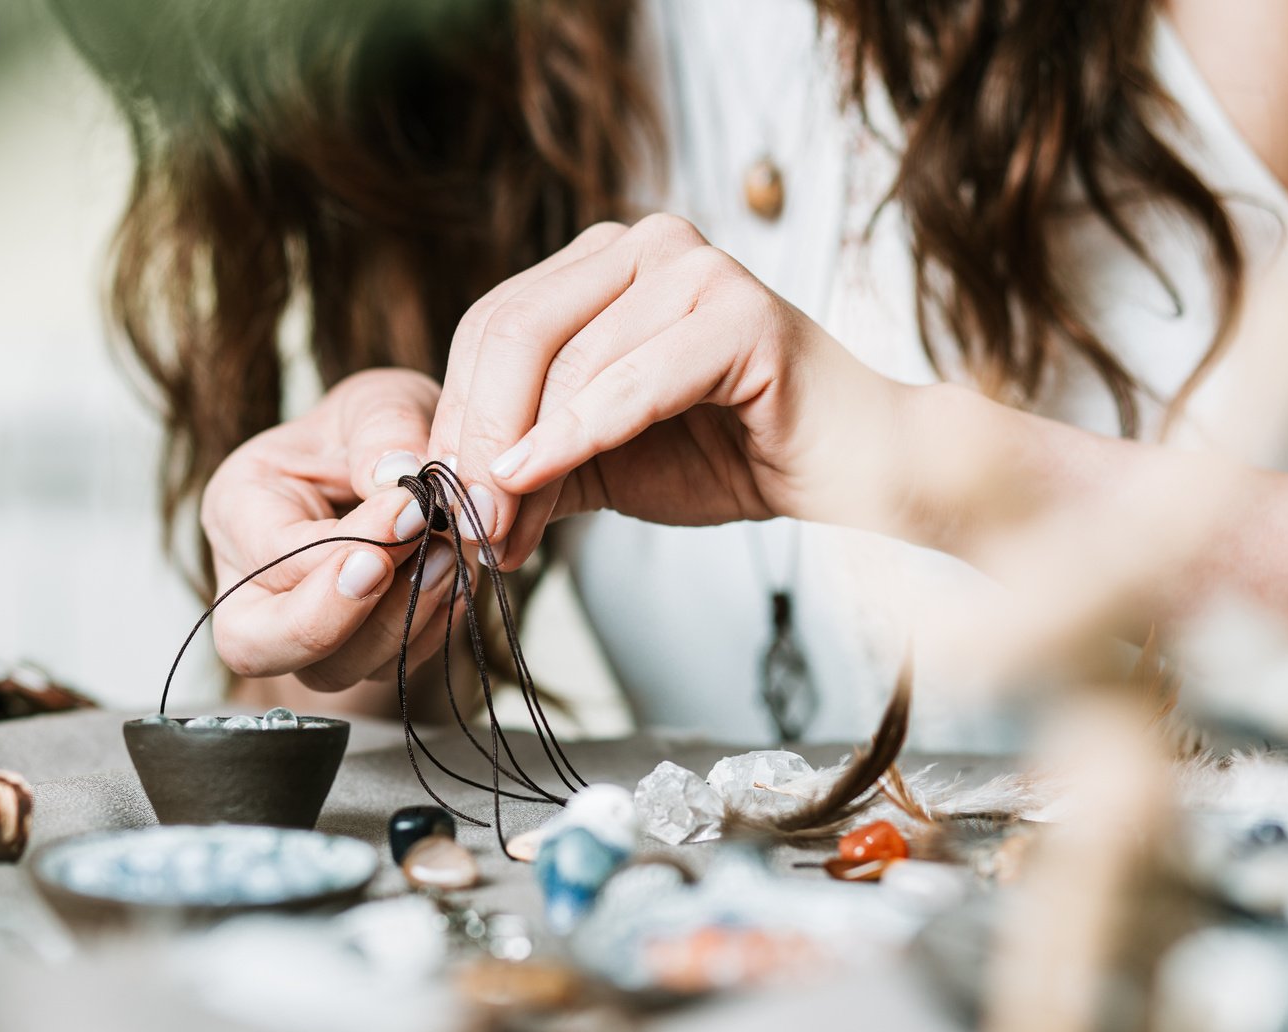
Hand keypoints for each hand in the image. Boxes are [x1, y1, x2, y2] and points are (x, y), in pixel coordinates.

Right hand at [201, 369, 460, 690]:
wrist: (407, 460)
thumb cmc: (376, 428)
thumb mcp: (379, 402)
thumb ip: (384, 429)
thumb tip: (398, 476)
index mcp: (238, 507)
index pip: (270, 554)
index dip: (344, 544)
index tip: (412, 509)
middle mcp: (250, 581)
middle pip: (255, 645)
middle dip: (338, 619)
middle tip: (411, 564)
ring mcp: (298, 628)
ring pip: (329, 671)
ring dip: (399, 624)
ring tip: (449, 558)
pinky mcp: (352, 653)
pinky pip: (382, 672)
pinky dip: (426, 635)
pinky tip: (456, 581)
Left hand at [427, 214, 911, 566]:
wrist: (846, 470)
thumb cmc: (728, 454)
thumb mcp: (597, 457)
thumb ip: (526, 460)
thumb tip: (445, 495)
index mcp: (604, 263)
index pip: (491, 326)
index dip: (456, 416)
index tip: (440, 502)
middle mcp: (645, 245)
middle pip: (513, 330)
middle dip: (474, 436)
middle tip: (461, 520)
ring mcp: (695, 267)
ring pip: (565, 361)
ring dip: (519, 456)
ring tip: (504, 530)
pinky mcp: (741, 314)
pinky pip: (630, 382)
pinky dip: (573, 437)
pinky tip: (532, 481)